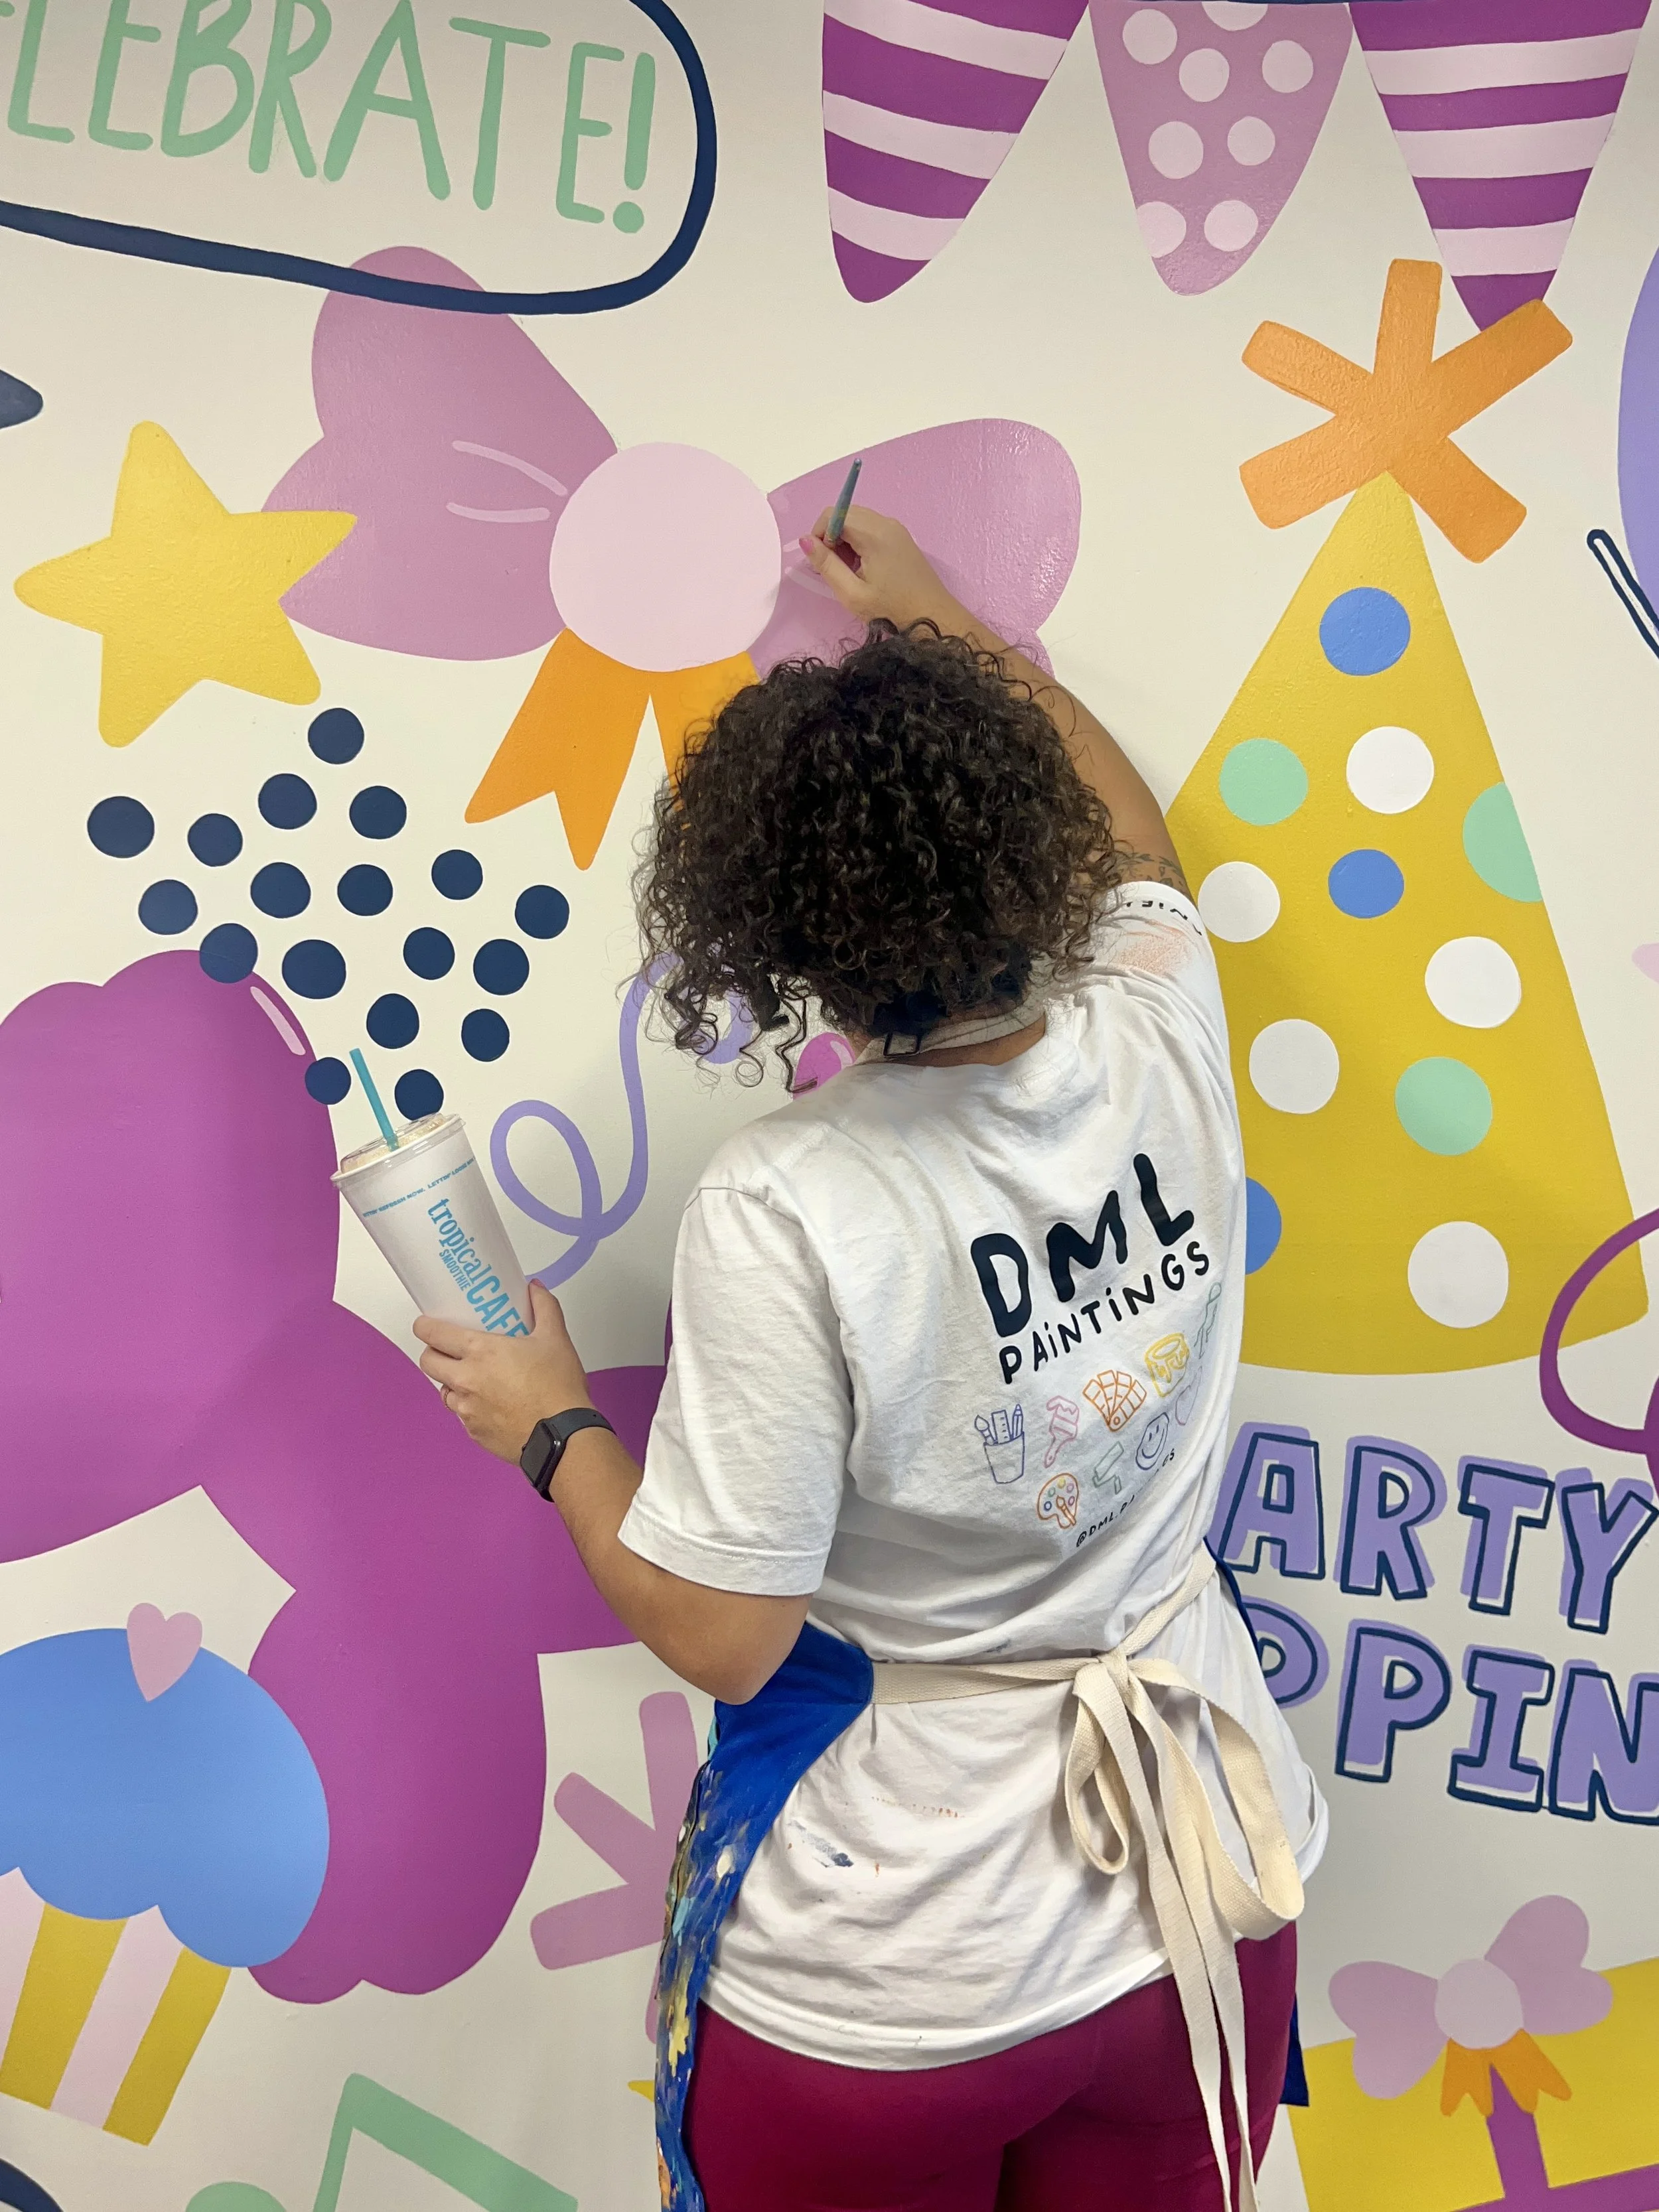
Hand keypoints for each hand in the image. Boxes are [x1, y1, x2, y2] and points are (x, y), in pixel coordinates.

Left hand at [416, 1280, 592, 1464]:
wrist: (562, 1436)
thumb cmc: (557, 1388)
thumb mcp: (556, 1338)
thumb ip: (544, 1307)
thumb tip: (535, 1289)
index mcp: (479, 1352)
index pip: (433, 1334)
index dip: (425, 1326)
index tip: (427, 1324)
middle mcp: (465, 1380)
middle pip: (427, 1363)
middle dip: (434, 1353)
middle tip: (451, 1350)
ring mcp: (466, 1409)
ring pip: (445, 1392)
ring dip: (453, 1383)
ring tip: (477, 1380)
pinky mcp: (474, 1433)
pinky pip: (463, 1416)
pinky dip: (471, 1408)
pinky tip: (493, 1405)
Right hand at [798, 505, 967, 632]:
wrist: (933, 617)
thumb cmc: (891, 610)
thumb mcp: (852, 593)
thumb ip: (826, 565)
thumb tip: (804, 541)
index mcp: (874, 534)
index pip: (833, 514)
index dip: (819, 535)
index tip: (823, 562)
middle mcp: (886, 523)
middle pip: (845, 513)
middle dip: (831, 536)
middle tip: (835, 568)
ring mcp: (896, 528)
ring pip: (858, 520)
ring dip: (845, 540)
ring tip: (849, 570)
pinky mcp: (901, 537)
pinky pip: (871, 528)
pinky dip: (859, 541)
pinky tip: (864, 567)